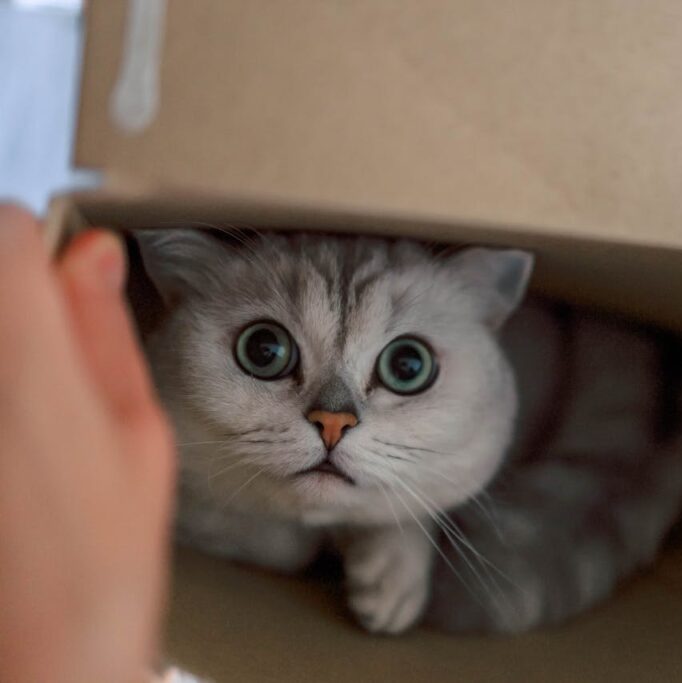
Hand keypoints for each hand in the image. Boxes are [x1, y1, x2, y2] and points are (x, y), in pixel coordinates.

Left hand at [0, 205, 174, 682]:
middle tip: (47, 360)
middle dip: (13, 297)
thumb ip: (103, 328)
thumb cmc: (103, 553)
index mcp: (27, 357)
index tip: (58, 278)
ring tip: (28, 415)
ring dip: (6, 346)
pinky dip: (0, 388)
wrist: (39, 650)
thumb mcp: (137, 429)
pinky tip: (14, 445)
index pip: (6, 229)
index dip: (36, 243)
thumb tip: (92, 253)